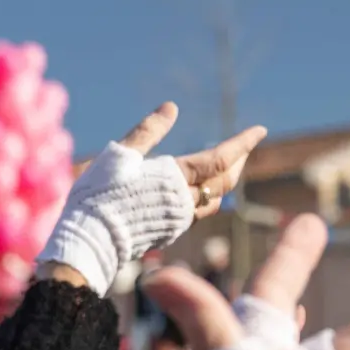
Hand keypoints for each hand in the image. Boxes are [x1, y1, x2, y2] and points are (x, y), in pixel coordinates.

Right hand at [38, 102, 265, 294]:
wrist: (89, 242)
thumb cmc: (98, 195)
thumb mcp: (120, 155)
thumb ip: (148, 131)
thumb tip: (171, 107)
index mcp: (174, 178)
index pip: (220, 159)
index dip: (242, 144)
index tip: (260, 130)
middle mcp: (183, 201)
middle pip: (224, 182)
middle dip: (239, 161)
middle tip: (246, 146)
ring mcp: (178, 221)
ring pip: (214, 200)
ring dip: (224, 182)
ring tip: (226, 168)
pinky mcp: (168, 233)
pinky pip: (197, 213)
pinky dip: (206, 197)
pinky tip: (198, 192)